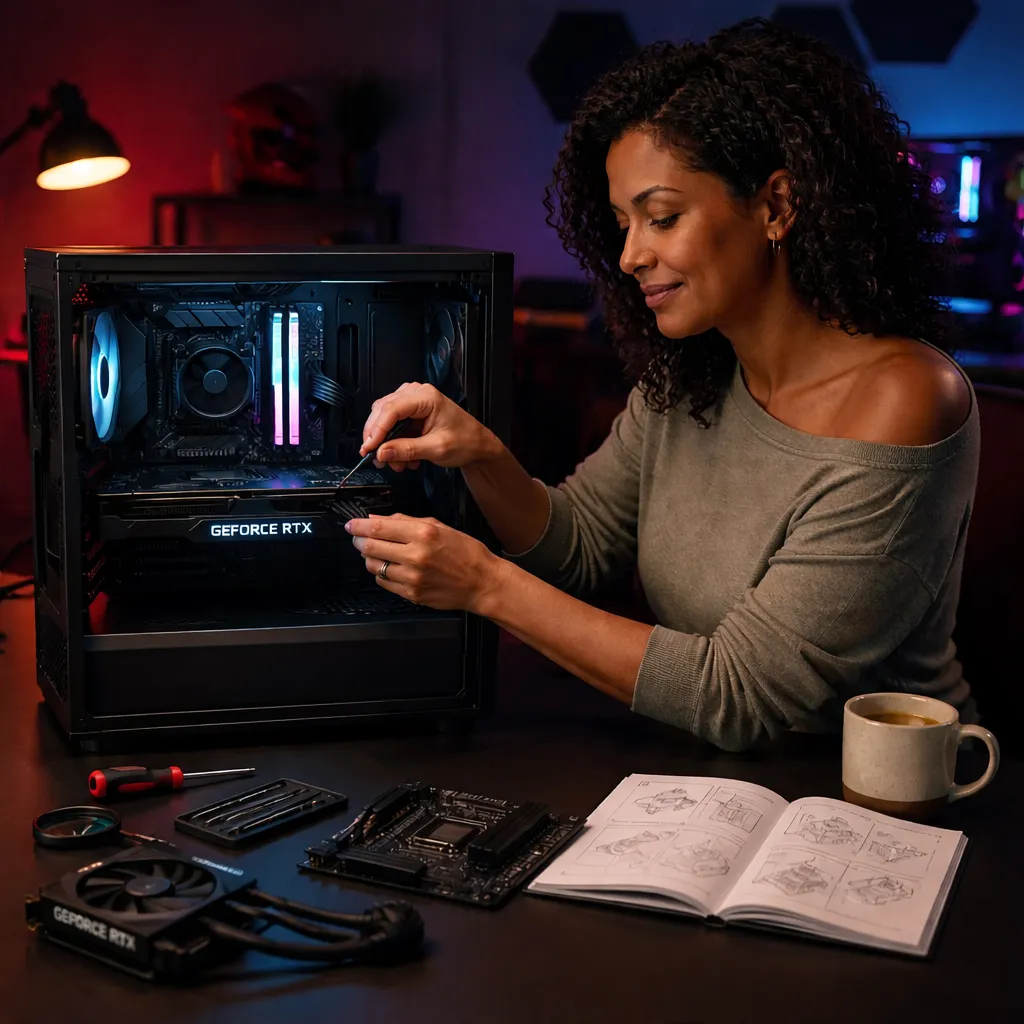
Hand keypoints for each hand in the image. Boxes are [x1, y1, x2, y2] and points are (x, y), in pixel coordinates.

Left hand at [346, 512, 507, 613]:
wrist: (482, 582)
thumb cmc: (466, 553)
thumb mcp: (439, 526)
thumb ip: (406, 521)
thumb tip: (379, 519)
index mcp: (423, 534)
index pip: (379, 528)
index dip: (359, 526)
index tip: (352, 524)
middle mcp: (416, 556)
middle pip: (371, 547)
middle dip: (359, 541)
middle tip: (358, 538)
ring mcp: (412, 578)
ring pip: (374, 566)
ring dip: (369, 557)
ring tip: (376, 552)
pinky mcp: (412, 594)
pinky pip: (384, 582)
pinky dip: (382, 573)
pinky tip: (390, 567)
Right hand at [359, 382, 500, 471]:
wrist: (479, 445)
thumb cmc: (466, 441)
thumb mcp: (436, 448)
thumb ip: (406, 450)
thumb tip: (382, 452)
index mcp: (426, 397)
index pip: (391, 409)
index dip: (376, 429)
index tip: (369, 448)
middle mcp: (417, 394)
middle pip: (383, 412)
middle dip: (378, 437)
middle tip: (377, 458)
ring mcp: (414, 402)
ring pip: (386, 420)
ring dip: (387, 443)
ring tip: (396, 462)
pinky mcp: (412, 413)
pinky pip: (394, 426)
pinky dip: (394, 443)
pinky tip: (403, 458)